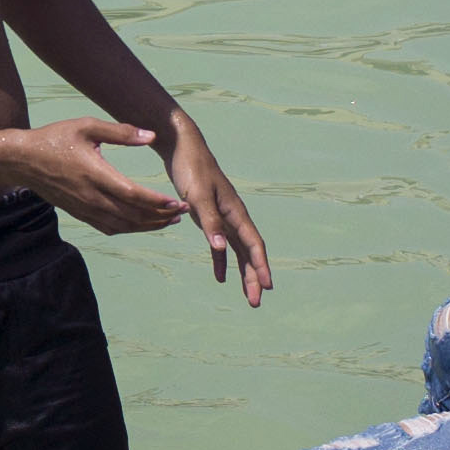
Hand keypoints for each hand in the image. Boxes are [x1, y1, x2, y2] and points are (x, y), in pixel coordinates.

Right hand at [8, 117, 187, 238]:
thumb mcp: (87, 126)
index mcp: (96, 174)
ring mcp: (85, 208)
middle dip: (161, 216)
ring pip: (123, 225)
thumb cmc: (55, 138)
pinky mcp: (80, 213)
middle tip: (182, 211)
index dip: (159, 202)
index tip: (178, 202)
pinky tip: (141, 224)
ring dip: (148, 225)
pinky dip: (129, 228)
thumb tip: (151, 136)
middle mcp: (92, 196)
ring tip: (169, 220)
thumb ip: (121, 132)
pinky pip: (109, 227)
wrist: (22, 160)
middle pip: (133, 215)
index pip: (134, 195)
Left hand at [163, 116, 272, 303]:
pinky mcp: (209, 215)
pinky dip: (220, 260)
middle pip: (248, 252)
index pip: (253, 244)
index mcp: (235, 212)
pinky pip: (219, 243)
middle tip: (255, 302)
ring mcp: (223, 216)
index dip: (260, 266)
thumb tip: (221, 249)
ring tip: (246, 295)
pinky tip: (219, 277)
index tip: (267, 287)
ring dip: (241, 272)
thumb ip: (210, 222)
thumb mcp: (198, 196)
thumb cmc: (192, 168)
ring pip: (237, 250)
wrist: (182, 147)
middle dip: (254, 277)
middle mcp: (234, 216)